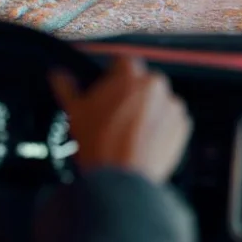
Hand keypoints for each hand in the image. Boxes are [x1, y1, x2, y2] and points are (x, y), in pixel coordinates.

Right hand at [50, 55, 190, 184]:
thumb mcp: (76, 113)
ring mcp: (173, 105)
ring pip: (158, 102)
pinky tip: (144, 142)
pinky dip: (162, 128)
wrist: (122, 179)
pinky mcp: (184, 126)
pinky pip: (172, 121)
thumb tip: (58, 75)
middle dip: (132, 95)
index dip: (114, 75)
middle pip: (143, 83)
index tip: (109, 89)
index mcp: (130, 76)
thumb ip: (67, 87)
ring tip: (131, 133)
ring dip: (148, 111)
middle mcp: (156, 85)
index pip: (123, 62)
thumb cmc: (98, 144)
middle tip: (116, 116)